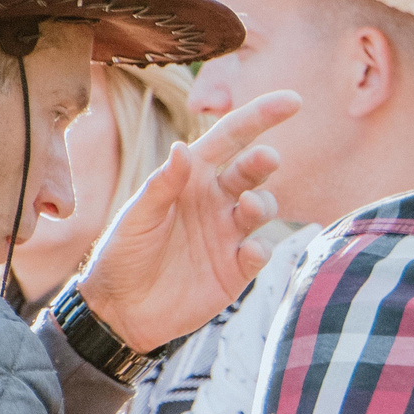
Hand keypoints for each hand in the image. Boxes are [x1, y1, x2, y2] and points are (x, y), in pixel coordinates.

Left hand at [76, 91, 300, 352]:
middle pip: (252, 171)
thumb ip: (161, 184)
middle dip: (263, 162)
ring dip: (262, 203)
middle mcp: (216, 200)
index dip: (261, 117)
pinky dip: (261, 250)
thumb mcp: (136, 217)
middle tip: (266, 160)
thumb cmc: (122, 255)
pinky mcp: (237, 269)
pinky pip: (260, 253)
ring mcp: (230, 234)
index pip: (231, 138)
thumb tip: (182, 147)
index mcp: (191, 177)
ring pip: (263, 207)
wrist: (120, 311)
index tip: (293, 102)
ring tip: (248, 207)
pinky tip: (249, 253)